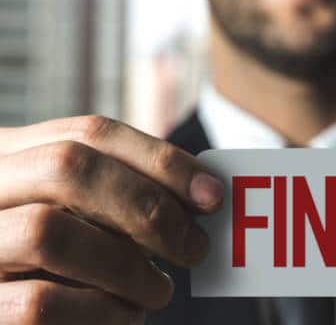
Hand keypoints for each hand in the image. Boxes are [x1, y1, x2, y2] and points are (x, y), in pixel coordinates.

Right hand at [0, 116, 223, 323]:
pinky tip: (126, 316)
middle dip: (148, 205)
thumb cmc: (56, 261)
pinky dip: (101, 310)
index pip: (90, 133)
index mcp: (12, 156)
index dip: (161, 159)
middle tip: (195, 247)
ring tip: (160, 291)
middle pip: (69, 166)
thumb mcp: (80, 213)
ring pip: (49, 232)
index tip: (212, 194)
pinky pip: (40, 302)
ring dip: (127, 266)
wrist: (14, 308)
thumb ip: (121, 196)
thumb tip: (201, 196)